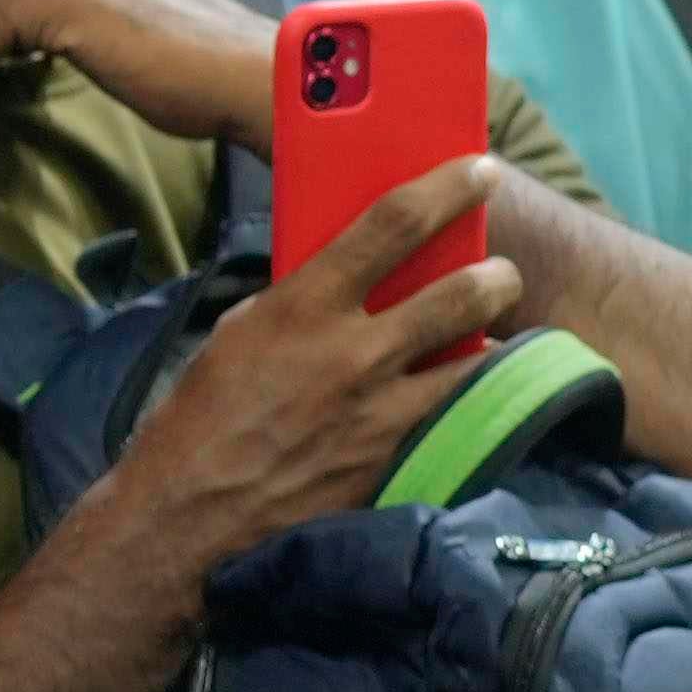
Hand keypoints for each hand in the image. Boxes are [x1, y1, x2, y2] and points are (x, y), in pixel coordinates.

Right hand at [107, 160, 521, 565]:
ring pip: (477, 359)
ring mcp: (382, 411)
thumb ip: (299, 301)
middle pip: (462, 291)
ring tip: (497, 333)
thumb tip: (344, 277)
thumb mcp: (240, 335)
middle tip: (503, 269)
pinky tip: (470, 393)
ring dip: (496, 339)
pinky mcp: (395, 459)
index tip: (482, 171)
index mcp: (304, 306)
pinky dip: (469, 397)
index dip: (447, 188)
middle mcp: (354, 353)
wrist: (188, 520)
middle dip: (498, 274)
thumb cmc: (201, 421)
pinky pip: (456, 414)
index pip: (393, 224)